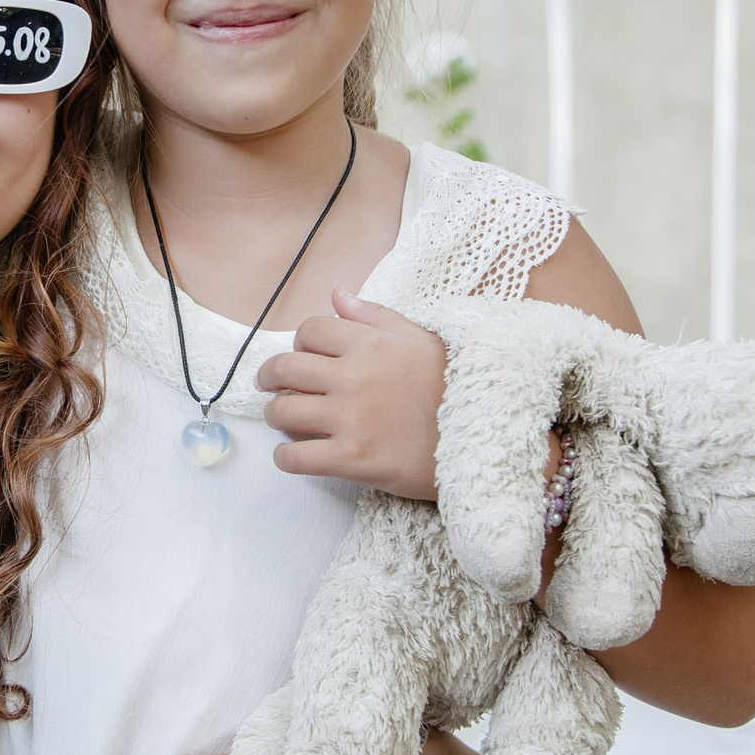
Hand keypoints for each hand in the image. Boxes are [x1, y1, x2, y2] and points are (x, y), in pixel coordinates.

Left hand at [256, 289, 448, 499]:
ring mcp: (351, 419)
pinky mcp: (352, 459)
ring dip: (276, 415)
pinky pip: (294, 456)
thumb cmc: (452, 390)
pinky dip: (285, 456)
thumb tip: (337, 295)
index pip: (310, 331)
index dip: (300, 343)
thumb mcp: (422, 340)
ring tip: (286, 420)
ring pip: (282, 411)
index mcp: (371, 344)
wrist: (483, 442)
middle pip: (285, 368)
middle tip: (271, 386)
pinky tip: (294, 454)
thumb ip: (375, 317)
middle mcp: (355, 377)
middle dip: (271, 377)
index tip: (303, 357)